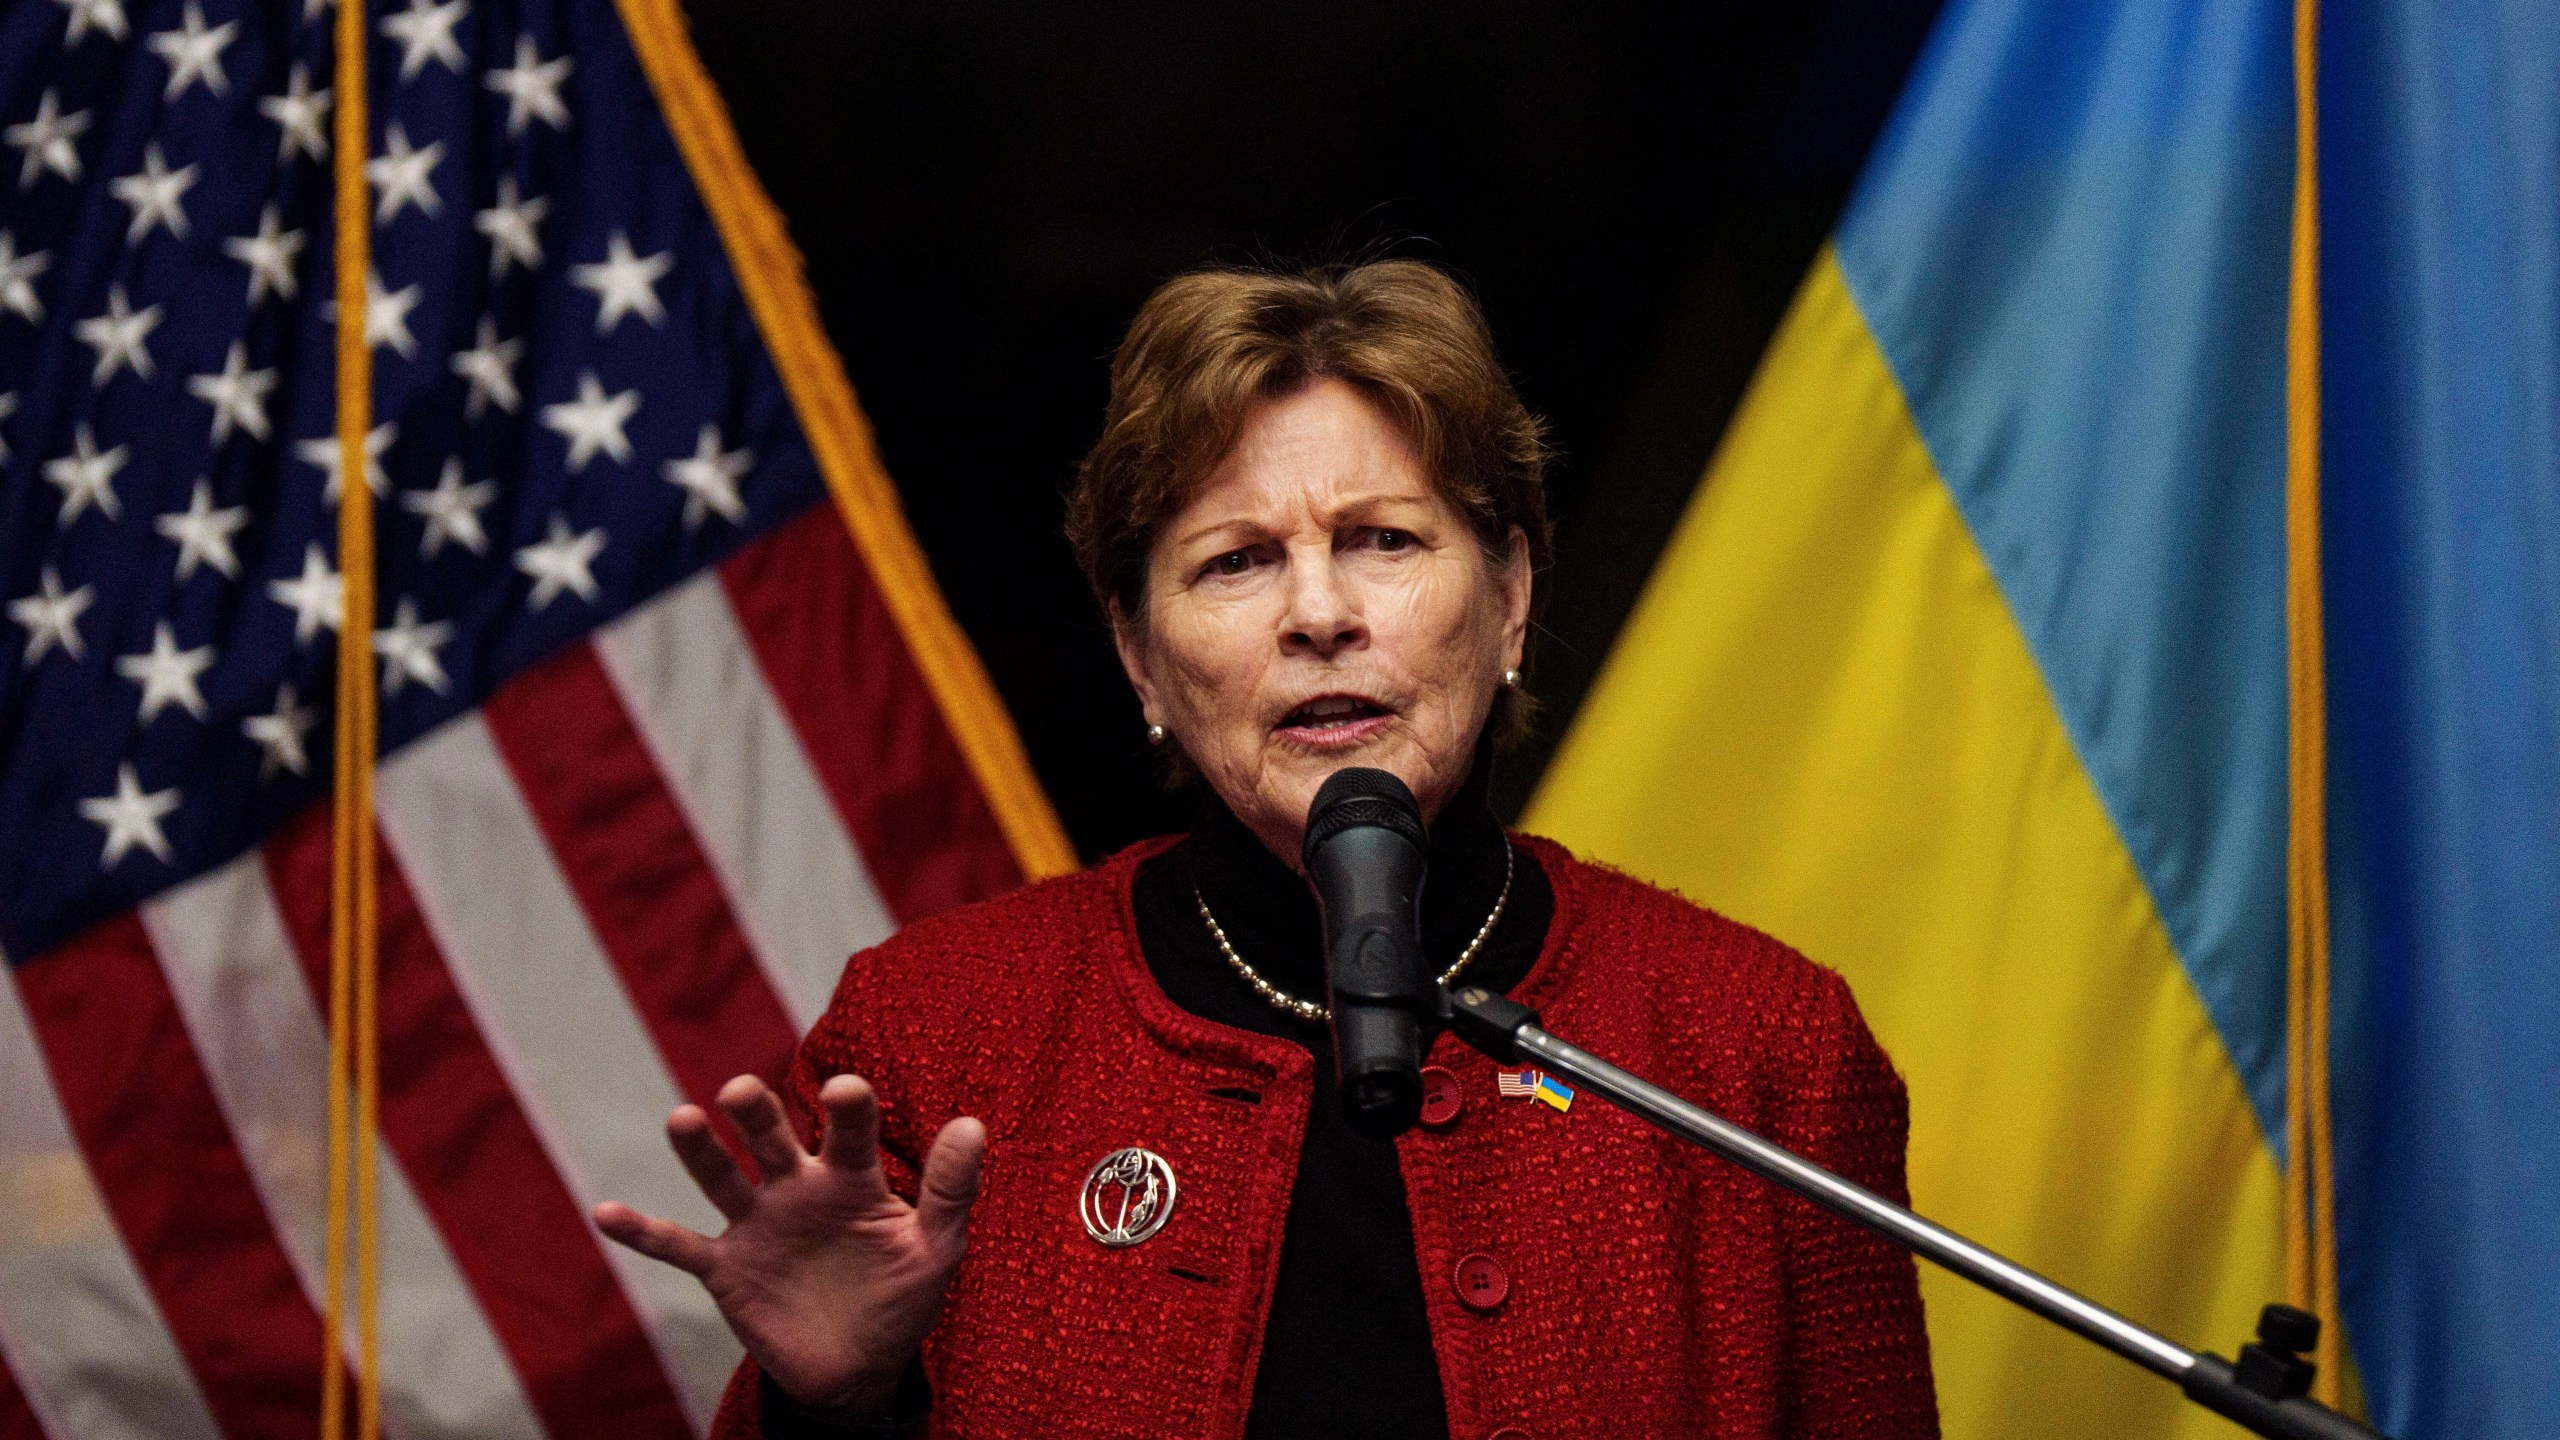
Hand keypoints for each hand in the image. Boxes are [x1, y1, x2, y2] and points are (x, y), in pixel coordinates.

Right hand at [593, 1073, 985, 1419]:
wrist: (860, 1367)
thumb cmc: (901, 1296)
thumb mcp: (934, 1247)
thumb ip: (950, 1189)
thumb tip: (974, 1124)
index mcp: (851, 1178)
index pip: (848, 1131)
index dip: (848, 1108)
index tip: (846, 1089)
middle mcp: (797, 1189)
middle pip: (772, 1139)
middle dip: (758, 1114)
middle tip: (743, 1091)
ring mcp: (757, 1226)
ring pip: (722, 1179)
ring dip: (701, 1152)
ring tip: (683, 1120)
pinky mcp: (726, 1269)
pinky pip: (678, 1247)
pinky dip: (642, 1232)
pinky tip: (605, 1212)